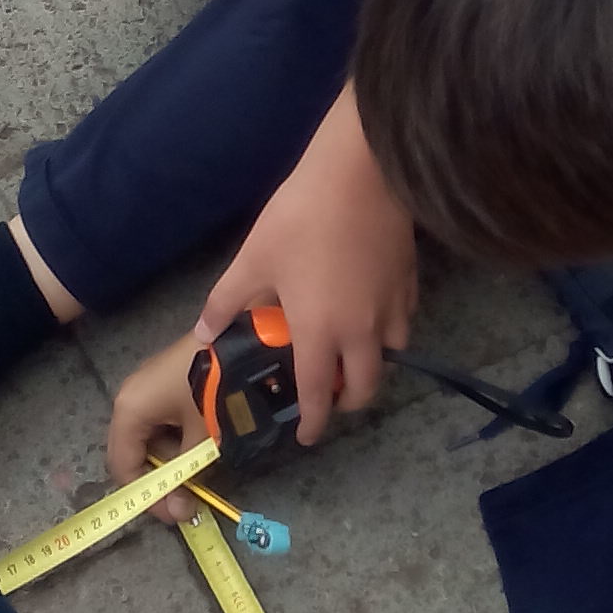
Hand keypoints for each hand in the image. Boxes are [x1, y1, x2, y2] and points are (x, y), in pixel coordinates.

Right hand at [106, 332, 211, 514]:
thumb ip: (186, 473)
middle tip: (189, 498)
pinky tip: (201, 445)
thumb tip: (181, 507)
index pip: (123, 467)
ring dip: (171, 459)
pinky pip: (162, 419)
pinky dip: (178, 438)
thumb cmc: (218, 387)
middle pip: (132, 452)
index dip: (147, 497)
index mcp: (129, 410)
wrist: (244, 337)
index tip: (176, 514)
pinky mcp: (165, 379)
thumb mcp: (203, 436)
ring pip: (149, 437)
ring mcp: (146, 385)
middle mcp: (129, 397)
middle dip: (160, 479)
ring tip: (201, 471)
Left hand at [197, 85, 417, 444]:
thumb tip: (203, 334)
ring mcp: (392, 307)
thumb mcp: (254, 259)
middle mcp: (362, 331)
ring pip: (390, 357)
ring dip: (370, 367)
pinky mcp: (409, 282)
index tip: (307, 438)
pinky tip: (371, 314)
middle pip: (365, 389)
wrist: (361, 173)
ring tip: (351, 355)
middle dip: (347, 402)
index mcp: (320, 332)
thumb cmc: (302, 217)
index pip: (319, 396)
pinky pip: (401, 323)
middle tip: (329, 397)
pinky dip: (387, 333)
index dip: (314, 423)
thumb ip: (227, 301)